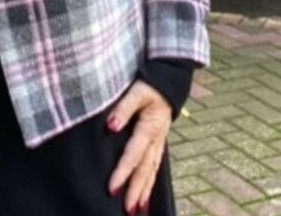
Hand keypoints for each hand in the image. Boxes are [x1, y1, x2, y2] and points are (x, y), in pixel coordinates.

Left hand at [106, 79, 171, 213]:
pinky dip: (150, 181)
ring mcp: (159, 141)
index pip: (133, 154)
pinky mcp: (158, 140)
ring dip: (144, 190)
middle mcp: (156, 139)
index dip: (122, 172)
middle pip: (145, 169)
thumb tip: (111, 128)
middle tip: (127, 209)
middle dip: (136, 190)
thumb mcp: (136, 91)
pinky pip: (155, 165)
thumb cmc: (150, 84)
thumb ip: (123, 108)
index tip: (112, 189)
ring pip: (151, 170)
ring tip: (137, 209)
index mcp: (150, 128)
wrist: (169, 79)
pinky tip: (145, 194)